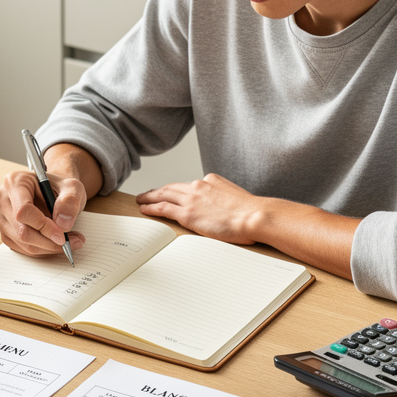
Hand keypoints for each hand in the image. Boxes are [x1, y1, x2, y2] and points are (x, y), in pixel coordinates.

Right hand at [0, 169, 87, 257]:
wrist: (54, 193)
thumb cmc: (59, 188)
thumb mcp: (72, 187)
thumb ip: (70, 201)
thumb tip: (63, 223)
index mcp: (15, 182)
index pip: (23, 211)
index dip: (43, 227)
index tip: (62, 236)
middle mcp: (3, 198)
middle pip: (22, 231)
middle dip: (49, 242)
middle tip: (72, 242)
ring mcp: (1, 217)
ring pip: (23, 243)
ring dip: (48, 248)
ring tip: (69, 241)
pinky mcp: (5, 232)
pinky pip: (23, 249)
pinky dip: (42, 250)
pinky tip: (55, 242)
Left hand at [135, 173, 262, 243]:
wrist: (255, 216)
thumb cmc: (252, 213)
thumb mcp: (237, 198)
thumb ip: (224, 200)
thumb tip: (223, 209)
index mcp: (212, 181)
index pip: (190, 185)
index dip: (178, 191)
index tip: (172, 194)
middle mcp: (199, 185)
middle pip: (172, 187)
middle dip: (158, 190)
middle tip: (147, 194)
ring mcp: (192, 199)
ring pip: (163, 195)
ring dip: (149, 197)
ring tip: (141, 200)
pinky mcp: (188, 214)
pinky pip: (163, 209)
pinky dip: (151, 208)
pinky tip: (145, 209)